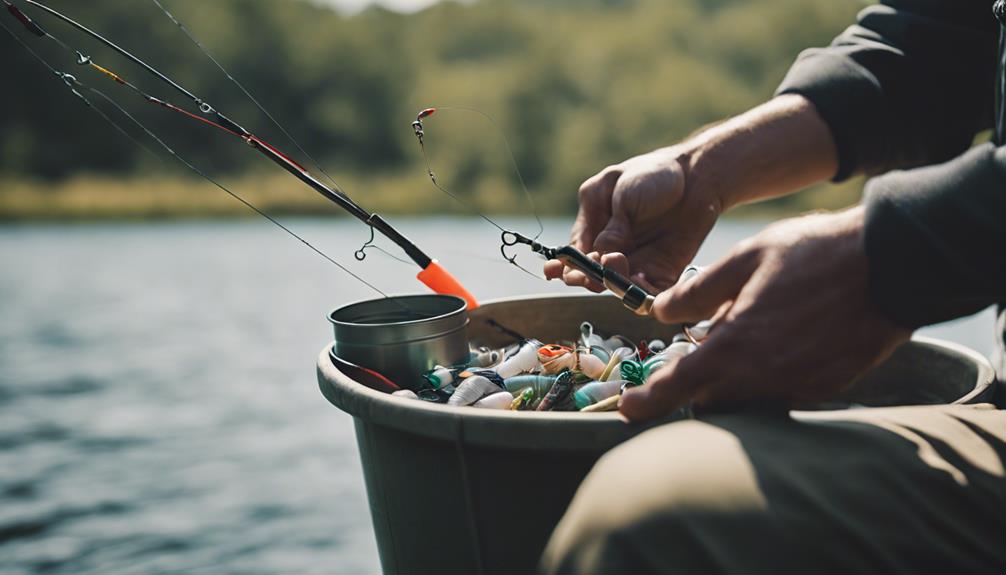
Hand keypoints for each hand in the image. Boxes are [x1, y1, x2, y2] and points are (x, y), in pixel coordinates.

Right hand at [543, 146, 719, 291]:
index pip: (574, 253)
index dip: (563, 265)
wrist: (697, 175)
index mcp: (594, 227)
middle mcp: (612, 249)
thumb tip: (601, 252)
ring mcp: (636, 262)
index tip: (555, 269)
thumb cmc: (652, 174)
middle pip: (591, 274)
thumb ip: (611, 222)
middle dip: (585, 277)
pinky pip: (648, 292)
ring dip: (613, 283)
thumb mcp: (620, 189)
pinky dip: (641, 293)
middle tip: (590, 272)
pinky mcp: (662, 271)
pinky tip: (638, 282)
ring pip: (617, 286)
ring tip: (616, 265)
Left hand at [619, 206, 911, 421]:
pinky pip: (780, 397)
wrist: (892, 265)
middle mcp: (763, 378)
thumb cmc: (815, 254)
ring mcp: (797, 388)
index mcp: (735, 346)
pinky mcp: (825, 388)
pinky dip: (766, 383)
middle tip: (698, 353)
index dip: (647, 401)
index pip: (678, 387)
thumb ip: (696, 292)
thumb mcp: (745, 259)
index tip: (628, 408)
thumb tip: (660, 312)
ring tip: (743, 341)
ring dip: (732, 385)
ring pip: (746, 404)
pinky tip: (777, 346)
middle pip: (709, 403)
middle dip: (695, 387)